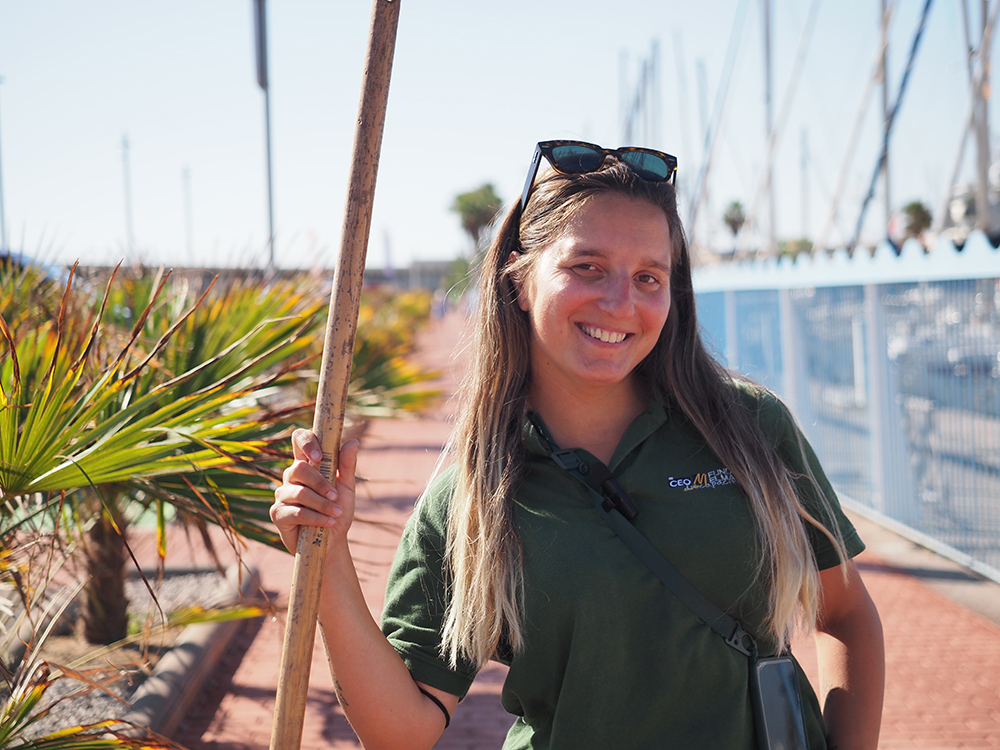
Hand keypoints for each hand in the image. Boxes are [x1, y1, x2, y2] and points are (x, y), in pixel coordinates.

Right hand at [270, 428, 359, 552]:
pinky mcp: (277, 514)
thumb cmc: (338, 511)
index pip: (299, 439)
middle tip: (336, 495)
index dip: (306, 442)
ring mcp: (282, 495)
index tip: (320, 457)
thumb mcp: (347, 487)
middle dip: (320, 482)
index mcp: (307, 465)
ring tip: (337, 513)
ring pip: (300, 493)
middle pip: (298, 467)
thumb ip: (347, 465)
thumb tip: (353, 441)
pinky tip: (329, 523)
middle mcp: (291, 477)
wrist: (333, 542)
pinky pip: (296, 512)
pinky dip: (316, 518)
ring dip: (322, 504)